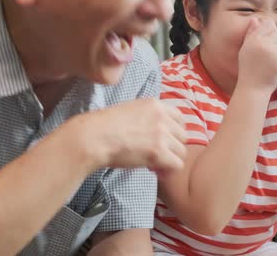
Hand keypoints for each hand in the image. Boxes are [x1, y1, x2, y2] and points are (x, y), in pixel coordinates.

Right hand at [64, 98, 186, 171]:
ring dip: (170, 159)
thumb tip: (156, 134)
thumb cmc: (104, 126)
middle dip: (172, 147)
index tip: (164, 141)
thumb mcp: (130, 111)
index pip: (180, 118)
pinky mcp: (159, 152)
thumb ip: (147, 117)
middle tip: (157, 155)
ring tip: (155, 165)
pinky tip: (156, 171)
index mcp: (155, 104)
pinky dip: (168, 171)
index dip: (174, 132)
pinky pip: (177, 165)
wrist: (94, 137)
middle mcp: (162, 117)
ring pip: (181, 151)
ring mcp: (162, 134)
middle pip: (182, 136)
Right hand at [237, 18, 276, 93]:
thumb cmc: (248, 68)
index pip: (269, 24)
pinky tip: (275, 66)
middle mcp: (263, 43)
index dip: (270, 31)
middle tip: (270, 53)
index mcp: (253, 39)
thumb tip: (256, 19)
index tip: (267, 41)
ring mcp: (273, 52)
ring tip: (272, 60)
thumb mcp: (245, 49)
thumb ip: (251, 34)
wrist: (253, 88)